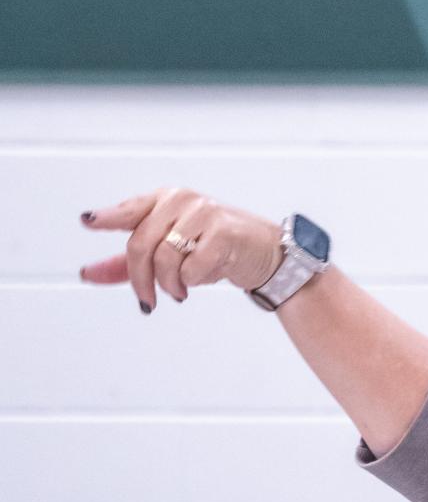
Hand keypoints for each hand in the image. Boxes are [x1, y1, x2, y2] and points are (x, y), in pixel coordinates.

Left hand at [78, 188, 282, 312]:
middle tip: (148, 300)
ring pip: (164, 258)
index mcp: (164, 200)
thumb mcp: (169, 254)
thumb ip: (127, 263)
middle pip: (140, 244)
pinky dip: (193, 282)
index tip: (88, 221)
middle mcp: (181, 201)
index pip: (129, 210)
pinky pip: (192, 268)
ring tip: (180, 291)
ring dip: (169, 285)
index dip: (107, 217)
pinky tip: (202, 280)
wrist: (265, 254)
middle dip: (140, 280)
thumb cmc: (215, 250)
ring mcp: (203, 213)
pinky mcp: (223, 233)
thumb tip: (88, 273)